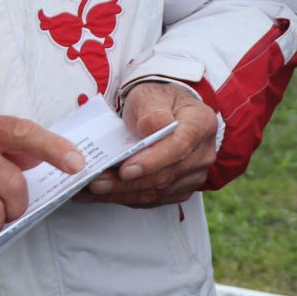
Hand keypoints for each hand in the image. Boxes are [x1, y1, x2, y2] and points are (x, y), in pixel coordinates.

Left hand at [81, 82, 217, 207]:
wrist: (161, 112)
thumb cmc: (156, 102)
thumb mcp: (150, 96)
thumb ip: (152, 111)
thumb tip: (153, 127)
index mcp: (201, 124)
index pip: (179, 147)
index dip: (152, 161)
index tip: (125, 169)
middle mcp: (202, 153)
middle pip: (166, 175)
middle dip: (129, 182)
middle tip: (98, 181)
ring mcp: (193, 175)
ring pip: (157, 192)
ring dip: (122, 192)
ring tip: (94, 188)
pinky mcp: (179, 190)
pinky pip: (152, 199)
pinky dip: (124, 197)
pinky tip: (102, 193)